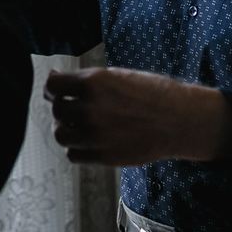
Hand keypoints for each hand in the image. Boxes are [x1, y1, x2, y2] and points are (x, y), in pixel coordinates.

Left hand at [43, 67, 231, 165]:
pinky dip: (77, 148)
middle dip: (63, 109)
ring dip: (67, 129)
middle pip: (56, 111)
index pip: (52, 87)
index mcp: (93, 82)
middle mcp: (91, 108)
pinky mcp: (104, 155)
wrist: (179, 119)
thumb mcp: (116, 76)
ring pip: (61, 134)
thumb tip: (53, 78)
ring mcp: (97, 134)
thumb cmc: (151, 93)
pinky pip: (73, 154)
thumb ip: (83, 79)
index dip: (53, 89)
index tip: (60, 92)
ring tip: (82, 125)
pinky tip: (90, 140)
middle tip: (76, 109)